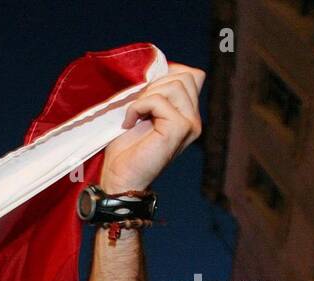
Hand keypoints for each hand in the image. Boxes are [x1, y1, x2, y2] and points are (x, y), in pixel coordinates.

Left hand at [100, 63, 204, 192]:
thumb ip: (155, 93)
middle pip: (185, 76)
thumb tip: (155, 69)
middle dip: (155, 84)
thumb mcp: (142, 113)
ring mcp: (190, 124)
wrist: (119, 178)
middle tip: (136, 107)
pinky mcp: (179, 129)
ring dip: (146, 96)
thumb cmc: (125, 149)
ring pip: (175, 85)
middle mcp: (194, 119)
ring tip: (133, 115)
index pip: (192, 76)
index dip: (168, 74)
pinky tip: (129, 123)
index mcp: (187, 114)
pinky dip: (138, 107)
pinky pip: (159, 101)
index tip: (144, 93)